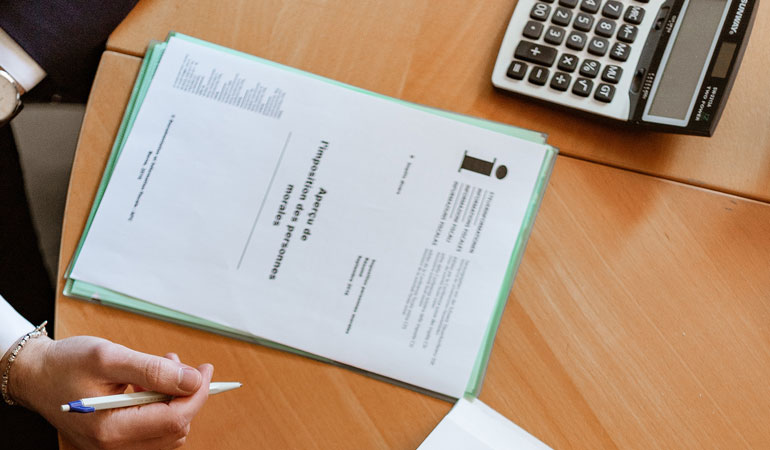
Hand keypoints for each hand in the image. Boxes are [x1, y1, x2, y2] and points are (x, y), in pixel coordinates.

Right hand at [6, 335, 212, 448]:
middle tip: (174, 362)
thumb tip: (192, 380)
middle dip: (185, 393)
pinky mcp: (116, 440)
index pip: (175, 419)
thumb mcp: (110, 357)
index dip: (197, 394)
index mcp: (111, 429)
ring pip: (169, 431)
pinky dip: (160, 405)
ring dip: (174, 398)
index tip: (205, 369)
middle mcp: (113, 446)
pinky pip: (154, 430)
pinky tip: (149, 383)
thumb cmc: (66, 364)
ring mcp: (114, 447)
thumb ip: (153, 370)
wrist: (36, 375)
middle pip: (176, 428)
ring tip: (161, 368)